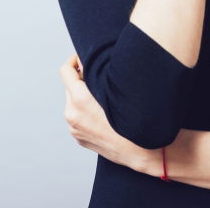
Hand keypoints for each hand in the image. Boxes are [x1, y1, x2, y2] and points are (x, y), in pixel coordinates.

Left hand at [59, 53, 153, 172]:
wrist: (143, 152)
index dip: (74, 59)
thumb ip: (99, 74)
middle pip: (70, 86)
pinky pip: (78, 116)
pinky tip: (103, 112)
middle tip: (101, 76)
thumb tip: (90, 59)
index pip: (66, 71)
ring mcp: (74, 129)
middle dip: (82, 79)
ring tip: (104, 96)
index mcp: (80, 101)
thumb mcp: (118, 91)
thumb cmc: (135, 120)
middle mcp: (73, 115)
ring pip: (73, 101)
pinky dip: (86, 110)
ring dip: (83, 95)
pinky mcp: (79, 138)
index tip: (83, 57)